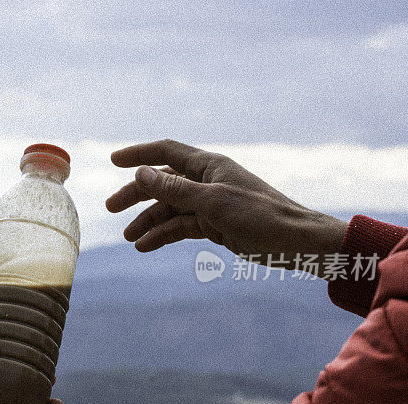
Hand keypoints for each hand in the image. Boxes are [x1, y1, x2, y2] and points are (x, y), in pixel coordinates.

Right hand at [106, 139, 347, 272]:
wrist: (296, 243)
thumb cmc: (260, 216)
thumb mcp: (212, 202)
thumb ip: (174, 189)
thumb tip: (141, 174)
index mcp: (208, 166)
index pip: (167, 152)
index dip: (139, 154)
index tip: (113, 160)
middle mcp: (206, 182)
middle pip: (162, 183)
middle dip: (136, 195)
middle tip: (111, 208)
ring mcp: (209, 204)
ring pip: (170, 209)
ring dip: (149, 221)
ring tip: (129, 237)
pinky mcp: (215, 226)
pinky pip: (181, 227)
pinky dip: (164, 235)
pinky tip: (146, 246)